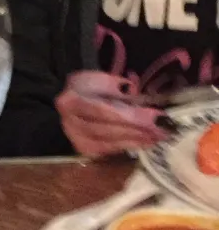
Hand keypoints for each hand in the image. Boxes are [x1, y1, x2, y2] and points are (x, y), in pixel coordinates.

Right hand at [55, 72, 170, 157]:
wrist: (75, 99)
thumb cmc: (91, 88)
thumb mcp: (102, 79)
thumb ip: (116, 87)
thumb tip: (136, 94)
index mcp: (69, 102)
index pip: (101, 111)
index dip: (129, 115)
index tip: (155, 115)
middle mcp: (68, 123)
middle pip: (104, 130)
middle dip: (135, 130)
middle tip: (161, 130)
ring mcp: (75, 138)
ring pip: (107, 143)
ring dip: (135, 140)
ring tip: (157, 137)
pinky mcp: (85, 149)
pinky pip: (108, 151)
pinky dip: (128, 146)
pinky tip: (144, 142)